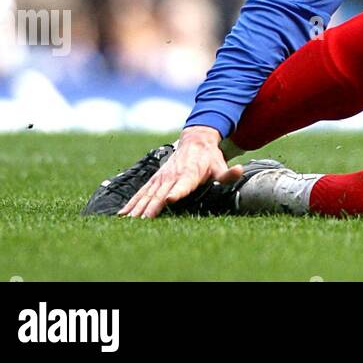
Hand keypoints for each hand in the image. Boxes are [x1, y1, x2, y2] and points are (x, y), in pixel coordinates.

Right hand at [119, 125, 242, 218]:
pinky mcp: (155, 179)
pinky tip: (122, 215)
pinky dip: (132, 203)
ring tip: (128, 222)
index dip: (177, 192)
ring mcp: (161, 178)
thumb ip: (228, 173)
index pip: (183, 185)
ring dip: (137, 208)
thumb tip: (239, 170)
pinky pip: (141, 192)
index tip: (168, 200)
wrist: (196, 139)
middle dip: (150, 208)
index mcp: (189, 174)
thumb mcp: (220, 164)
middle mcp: (172, 176)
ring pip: (147, 195)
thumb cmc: (210, 157)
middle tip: (141, 222)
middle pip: (159, 194)